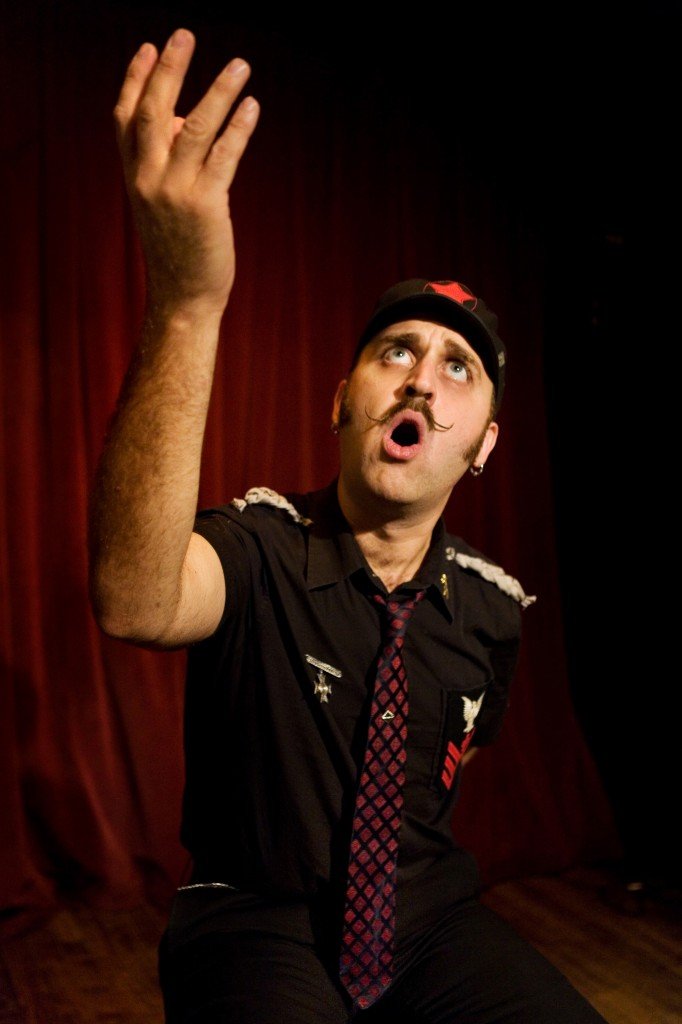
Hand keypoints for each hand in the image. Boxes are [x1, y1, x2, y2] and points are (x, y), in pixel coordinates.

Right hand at [113, 28, 258, 315]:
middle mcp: (147, 178)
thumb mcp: (162, 202)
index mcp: (133, 176)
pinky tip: (252, 107)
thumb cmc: (179, 249)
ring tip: (241, 65)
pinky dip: (239, 128)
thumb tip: (188, 119)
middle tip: (186, 34)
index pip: (125, 116)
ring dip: (219, 91)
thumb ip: (168, 161)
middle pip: (154, 111)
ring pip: (195, 128)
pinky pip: (224, 155)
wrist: (183, 297)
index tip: (150, 46)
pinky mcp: (205, 205)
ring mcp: (174, 191)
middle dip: (170, 69)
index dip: (135, 79)